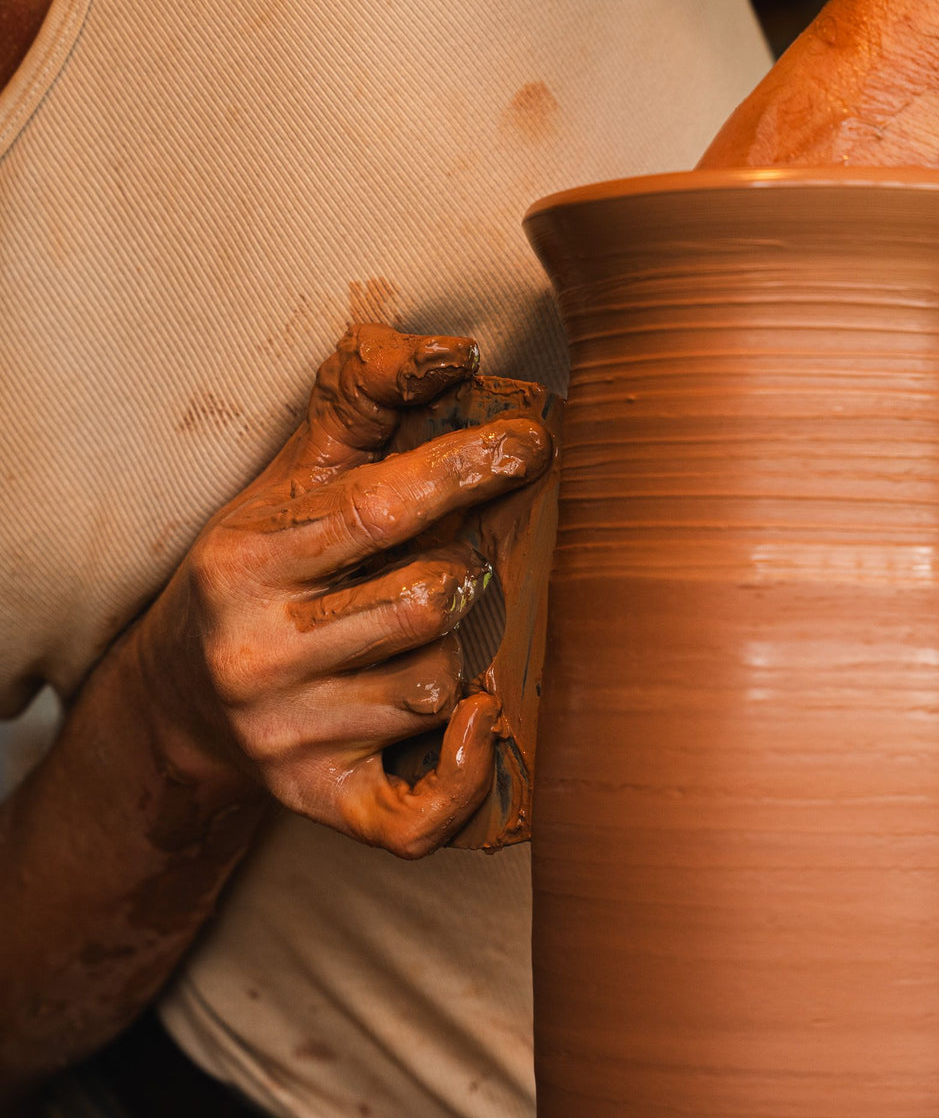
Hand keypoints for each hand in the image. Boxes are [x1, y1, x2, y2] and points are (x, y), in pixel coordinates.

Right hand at [129, 324, 550, 857]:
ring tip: (442, 631)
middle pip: (426, 603)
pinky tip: (478, 721)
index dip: (466, 470)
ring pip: (437, 685)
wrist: (182, 699)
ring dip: (465, 652)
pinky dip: (463, 773)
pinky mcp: (316, 801)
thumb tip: (453, 350)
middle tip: (468, 561)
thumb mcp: (288, 476)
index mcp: (249, 559)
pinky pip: (416, 814)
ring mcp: (287, 737)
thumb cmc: (257, 569)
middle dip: (468, 572)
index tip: (531, 444)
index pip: (378, 508)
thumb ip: (361, 399)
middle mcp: (258, 653)